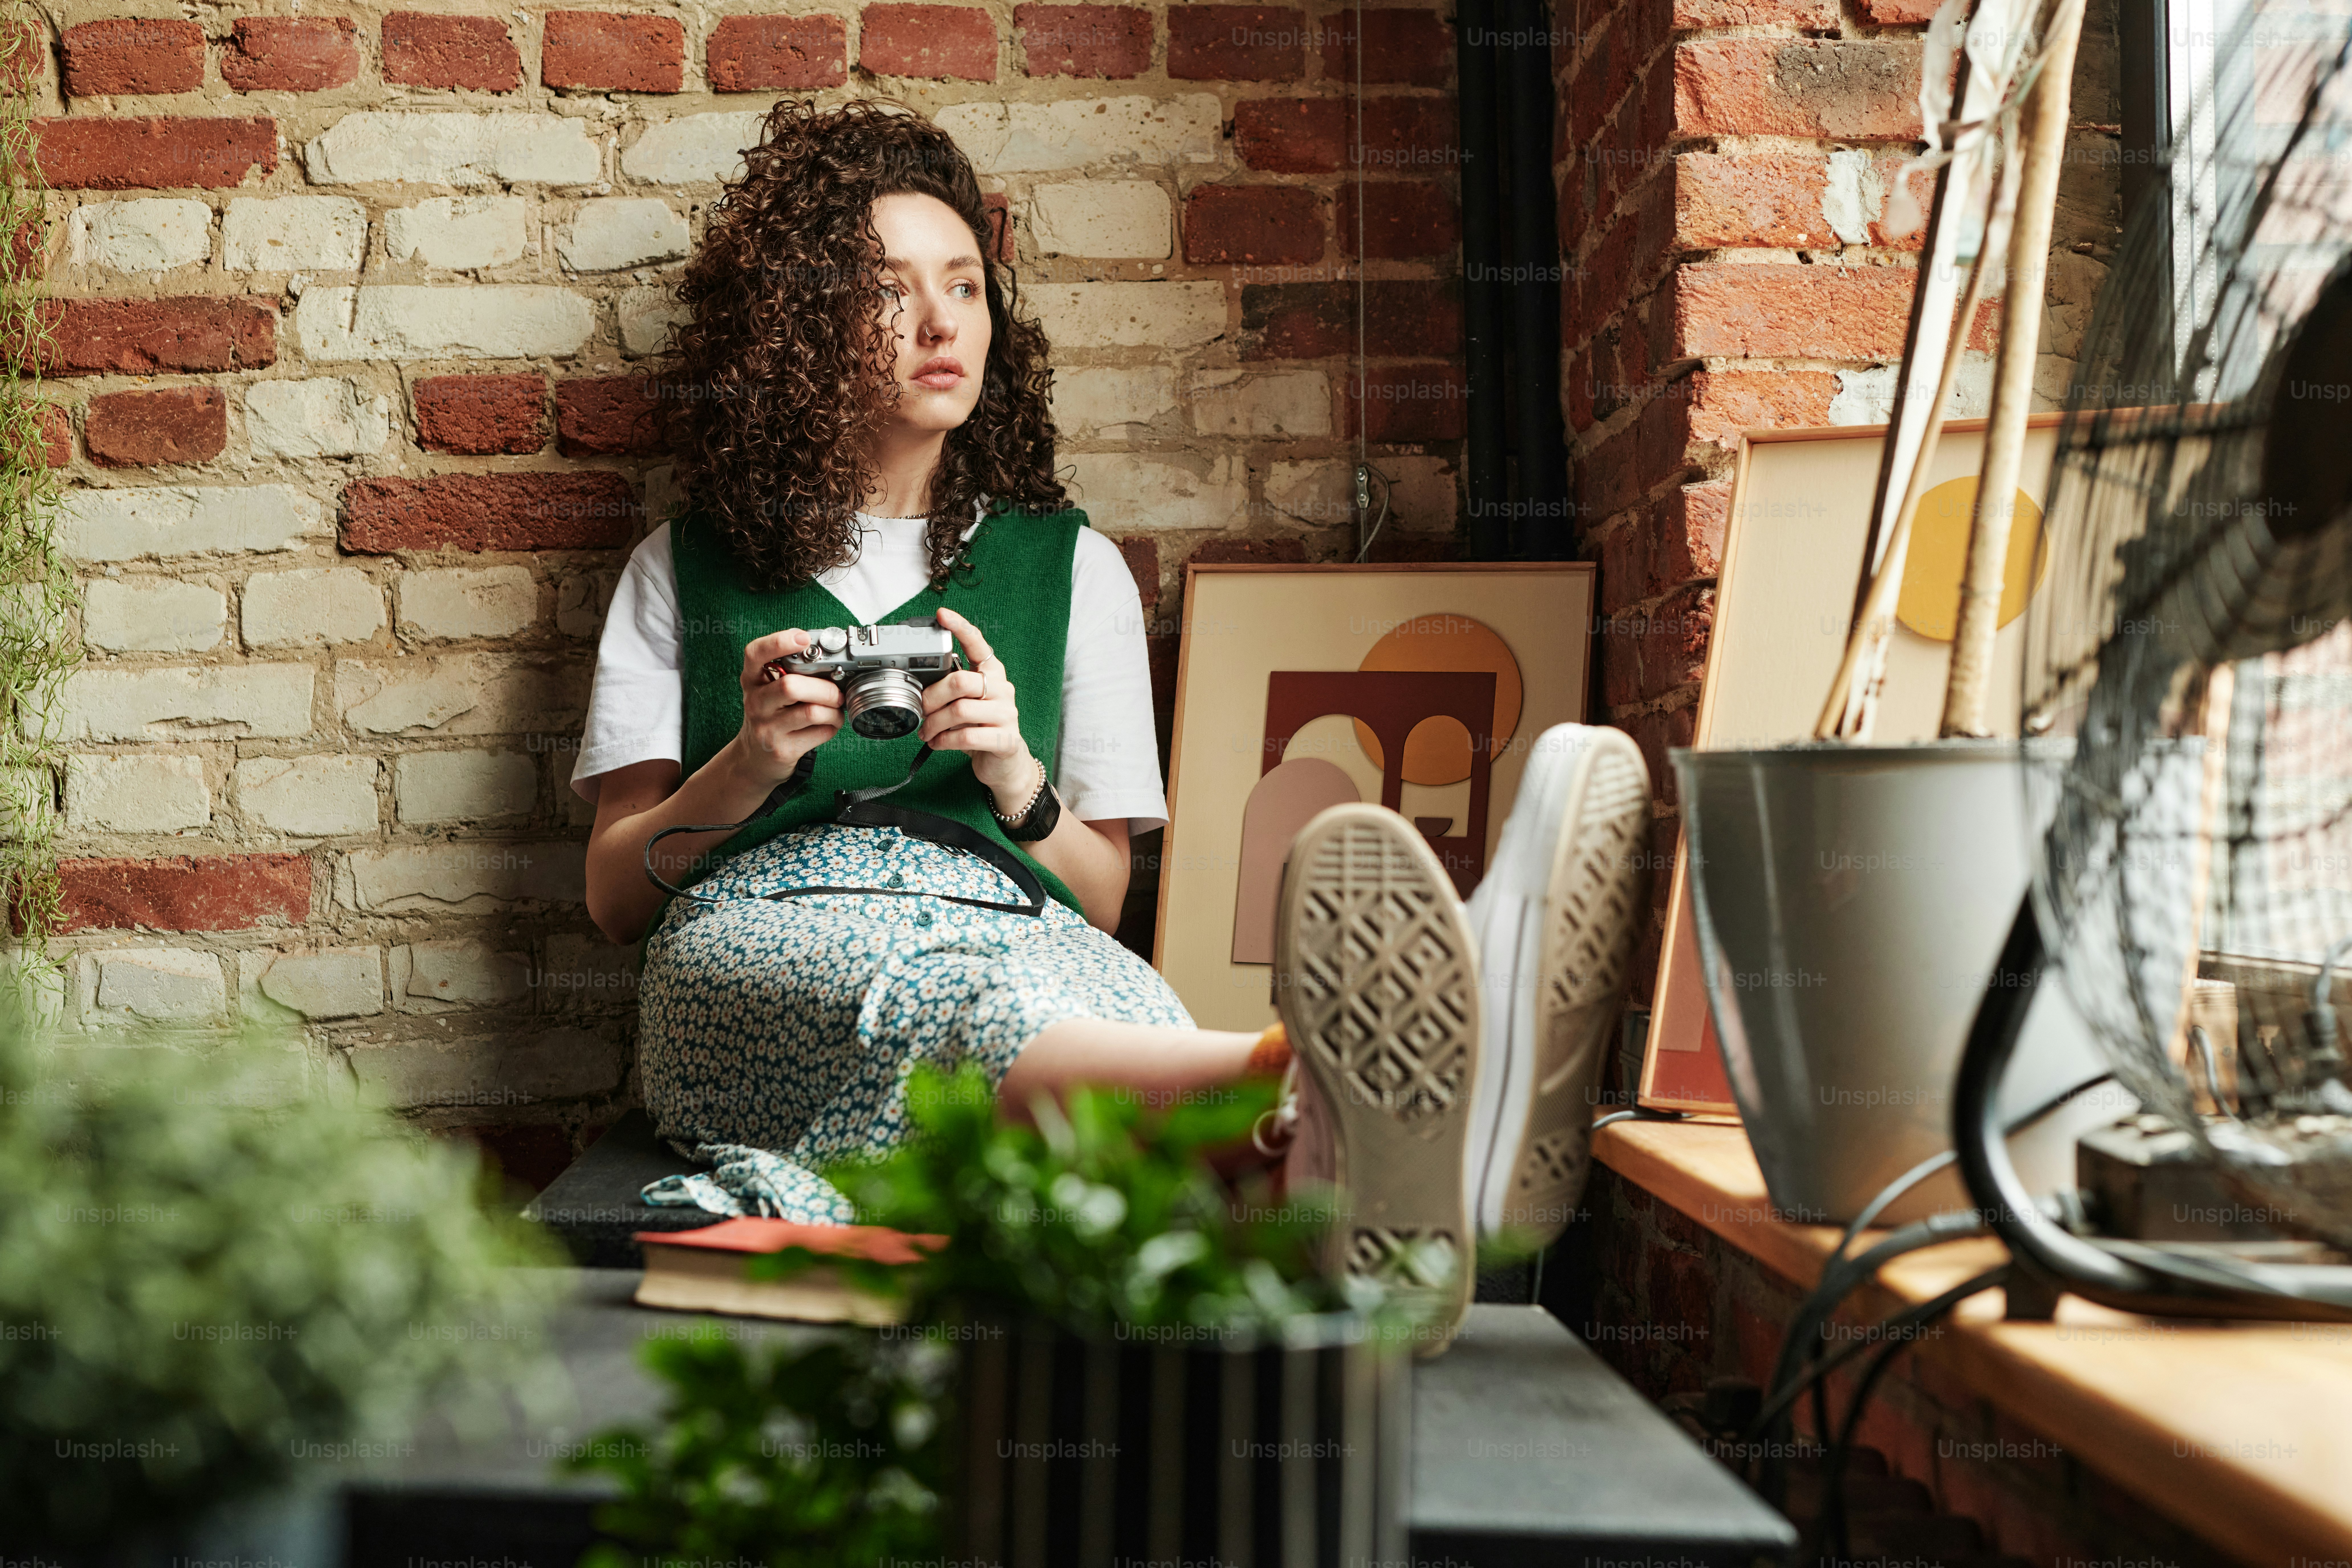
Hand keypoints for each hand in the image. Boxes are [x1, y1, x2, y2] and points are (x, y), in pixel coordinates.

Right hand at [730, 628, 844, 785]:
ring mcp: (767, 728)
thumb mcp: (769, 690)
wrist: (754, 759)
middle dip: (825, 688)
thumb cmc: (770, 717)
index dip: (779, 642)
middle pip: (791, 686)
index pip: (755, 653)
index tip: (803, 638)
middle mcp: (756, 702)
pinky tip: (827, 725)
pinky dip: (832, 727)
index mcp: (752, 680)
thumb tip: (832, 659)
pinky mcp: (783, 749)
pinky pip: (820, 732)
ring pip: (811, 711)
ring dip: (834, 710)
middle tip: (836, 693)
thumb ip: (790, 673)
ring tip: (835, 710)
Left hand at [922, 607, 1041, 810]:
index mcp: (991, 673)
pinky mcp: (1005, 740)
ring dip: (935, 723)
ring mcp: (1007, 714)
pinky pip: (967, 736)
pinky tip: (938, 743)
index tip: (942, 615)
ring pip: (960, 710)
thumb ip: (951, 689)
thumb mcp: (966, 703)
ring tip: (926, 732)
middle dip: (932, 697)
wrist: (1005, 764)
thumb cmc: (980, 727)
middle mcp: (1002, 689)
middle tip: (921, 710)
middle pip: (960, 681)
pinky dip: (945, 741)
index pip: (978, 644)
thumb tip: (917, 686)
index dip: (960, 628)